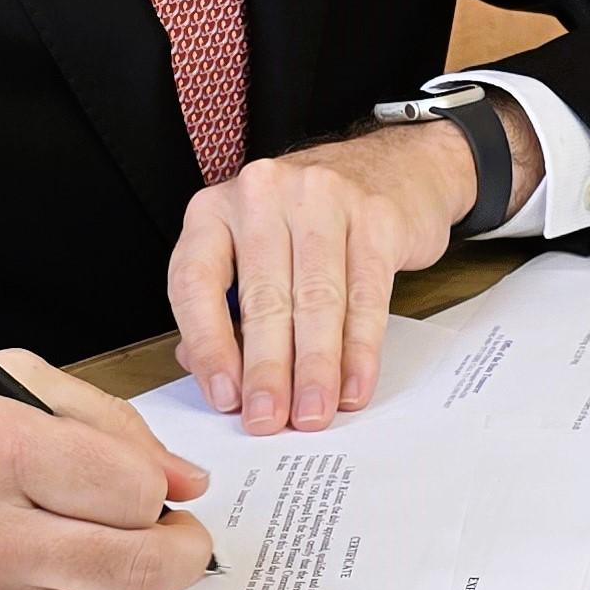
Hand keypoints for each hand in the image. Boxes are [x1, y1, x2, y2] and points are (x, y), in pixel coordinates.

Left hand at [166, 94, 542, 434]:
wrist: (394, 167)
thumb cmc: (308, 222)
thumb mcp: (251, 250)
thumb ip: (224, 308)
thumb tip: (210, 375)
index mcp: (215, 208)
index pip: (195, 281)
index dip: (207, 345)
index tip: (224, 397)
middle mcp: (263, 194)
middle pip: (261, 298)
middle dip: (266, 370)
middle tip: (268, 421)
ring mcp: (322, 198)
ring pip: (315, 300)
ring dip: (314, 368)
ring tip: (312, 413)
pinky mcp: (375, 216)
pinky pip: (365, 294)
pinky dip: (360, 348)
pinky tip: (354, 384)